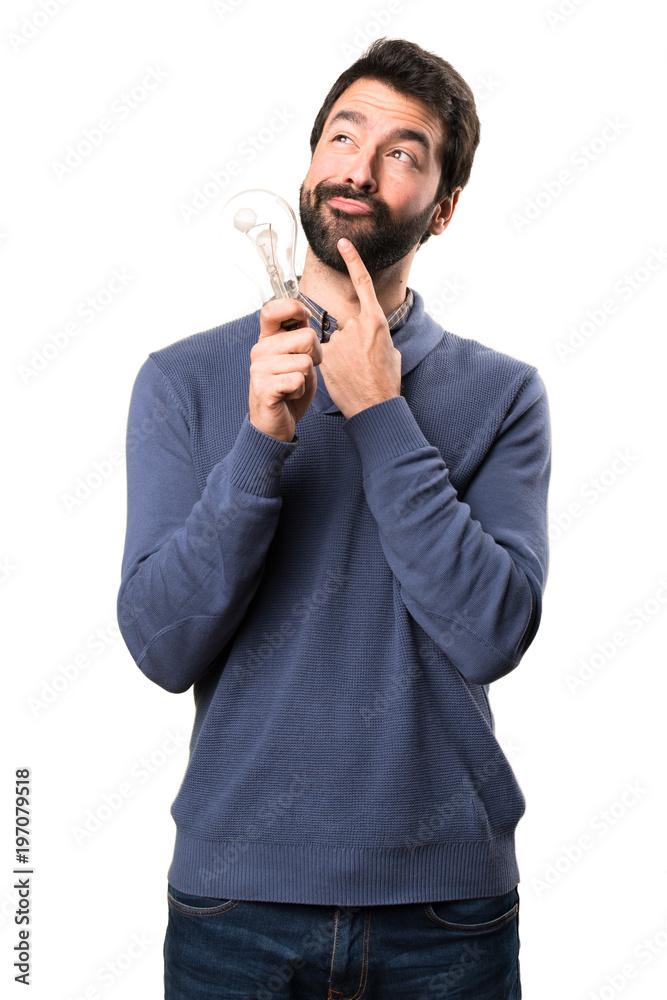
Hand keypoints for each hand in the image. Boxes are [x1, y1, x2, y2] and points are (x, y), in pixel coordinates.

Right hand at [248, 297, 321, 441]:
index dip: (293, 307)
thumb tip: (304, 315)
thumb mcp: (298, 359)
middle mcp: (260, 350)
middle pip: (306, 337)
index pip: (272, 309)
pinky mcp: (264, 387)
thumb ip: (300, 338)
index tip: (304, 317)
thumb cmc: (289, 390)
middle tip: (303, 370)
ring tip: (293, 385)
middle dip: (315, 355)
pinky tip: (289, 395)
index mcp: (267, 339)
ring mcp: (259, 369)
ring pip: (305, 361)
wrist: (275, 423)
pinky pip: (298, 380)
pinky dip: (300, 390)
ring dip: (306, 377)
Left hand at [318, 238, 401, 418]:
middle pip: (347, 324)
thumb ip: (377, 334)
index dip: (352, 261)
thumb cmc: (386, 381)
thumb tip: (369, 333)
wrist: (375, 406)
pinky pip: (325, 353)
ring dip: (342, 354)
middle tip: (362, 364)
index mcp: (376, 322)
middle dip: (352, 341)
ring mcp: (339, 340)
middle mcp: (356, 326)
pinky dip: (332, 364)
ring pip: (335, 340)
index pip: (363, 283)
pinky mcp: (325, 355)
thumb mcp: (391, 351)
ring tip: (354, 373)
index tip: (342, 244)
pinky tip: (343, 377)